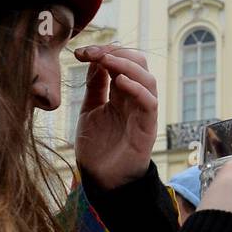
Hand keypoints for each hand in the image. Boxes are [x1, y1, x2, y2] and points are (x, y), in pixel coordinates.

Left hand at [73, 45, 157, 189]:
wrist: (102, 180)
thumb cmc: (97, 147)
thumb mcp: (90, 109)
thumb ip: (95, 86)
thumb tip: (94, 59)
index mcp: (121, 94)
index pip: (121, 62)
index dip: (104, 52)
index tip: (81, 51)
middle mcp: (135, 99)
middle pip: (139, 64)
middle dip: (117, 53)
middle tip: (94, 53)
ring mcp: (142, 112)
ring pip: (147, 79)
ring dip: (127, 65)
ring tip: (107, 61)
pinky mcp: (147, 128)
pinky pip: (149, 103)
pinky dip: (137, 89)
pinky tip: (120, 82)